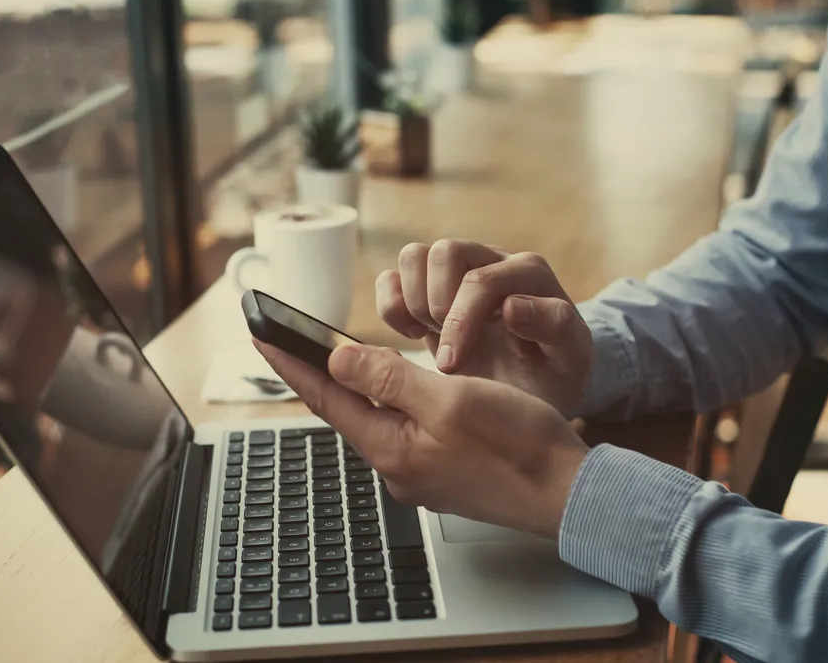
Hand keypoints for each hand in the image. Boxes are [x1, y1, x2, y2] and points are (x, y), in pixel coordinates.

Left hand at [255, 340, 589, 538]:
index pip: (325, 398)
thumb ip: (390, 379)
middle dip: (315, 374)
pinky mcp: (442, 472)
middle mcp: (397, 466)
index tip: (262, 334)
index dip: (292, 362)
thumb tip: (337, 361)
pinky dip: (389, 402)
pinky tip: (393, 390)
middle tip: (287, 341)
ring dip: (353, 388)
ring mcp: (420, 472)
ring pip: (374, 419)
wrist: (566, 494)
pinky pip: (402, 429)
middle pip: (344, 410)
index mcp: (392, 448)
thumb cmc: (519, 447)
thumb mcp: (450, 399)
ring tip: (330, 358)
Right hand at [376, 240, 592, 413]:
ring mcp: (457, 271)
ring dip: (414, 302)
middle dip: (437, 306)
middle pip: (444, 252)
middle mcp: (492, 261)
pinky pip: (393, 277)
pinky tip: (413, 334)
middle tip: (449, 351)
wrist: (536, 386)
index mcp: (530, 273)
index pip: (481, 280)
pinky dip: (393, 305)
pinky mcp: (429, 288)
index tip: (453, 365)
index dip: (460, 321)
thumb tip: (511, 305)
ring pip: (414, 256)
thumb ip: (555, 326)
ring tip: (432, 337)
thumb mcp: (570, 358)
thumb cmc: (554, 371)